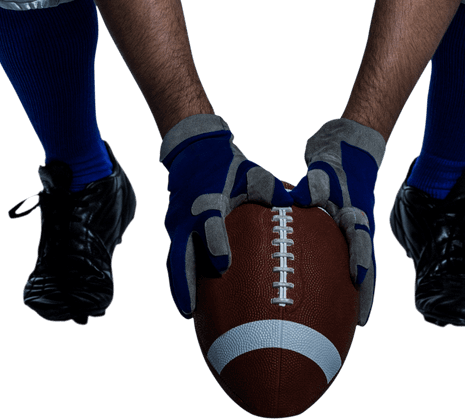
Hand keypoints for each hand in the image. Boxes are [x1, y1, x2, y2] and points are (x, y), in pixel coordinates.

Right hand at [160, 114, 291, 317]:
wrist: (195, 151)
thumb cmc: (229, 166)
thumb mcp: (251, 172)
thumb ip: (269, 187)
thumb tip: (291, 202)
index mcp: (207, 197)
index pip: (207, 221)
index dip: (214, 242)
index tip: (222, 264)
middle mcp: (187, 213)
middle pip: (180, 250)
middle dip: (185, 279)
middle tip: (191, 308)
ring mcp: (177, 223)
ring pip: (173, 259)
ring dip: (179, 285)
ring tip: (188, 312)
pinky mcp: (174, 230)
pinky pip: (174, 257)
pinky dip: (179, 278)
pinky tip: (189, 301)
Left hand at [291, 118, 385, 325]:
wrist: (350, 143)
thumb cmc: (337, 155)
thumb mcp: (326, 166)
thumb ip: (316, 182)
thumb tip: (302, 197)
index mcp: (356, 212)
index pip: (361, 241)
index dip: (359, 261)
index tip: (357, 282)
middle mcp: (358, 225)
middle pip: (363, 261)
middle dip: (363, 291)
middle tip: (359, 320)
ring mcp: (353, 229)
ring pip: (355, 263)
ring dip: (352, 289)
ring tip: (344, 319)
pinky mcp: (344, 229)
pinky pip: (342, 257)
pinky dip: (339, 277)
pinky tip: (326, 295)